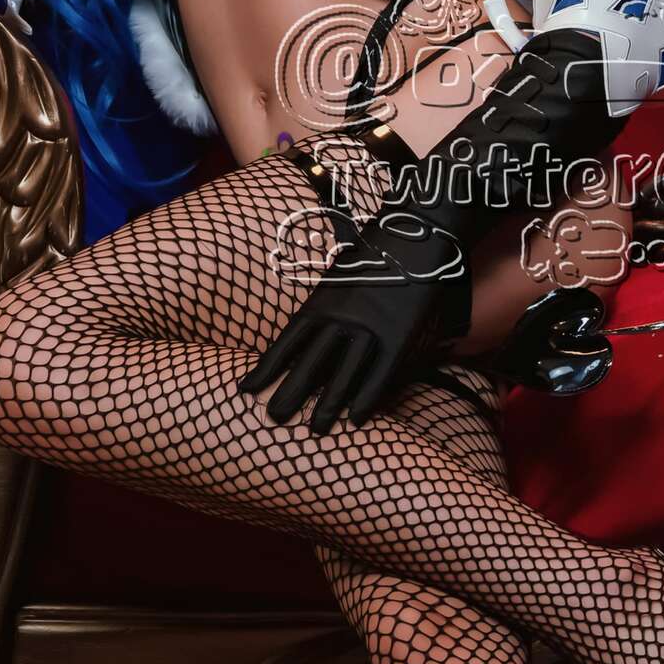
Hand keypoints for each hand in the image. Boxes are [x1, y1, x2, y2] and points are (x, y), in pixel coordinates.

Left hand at [242, 200, 468, 433]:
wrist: (416, 232)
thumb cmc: (374, 251)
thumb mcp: (337, 272)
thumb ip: (321, 300)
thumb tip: (303, 322)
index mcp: (321, 301)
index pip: (287, 341)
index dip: (267, 367)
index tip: (247, 389)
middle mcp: (341, 317)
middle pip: (310, 363)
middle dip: (290, 392)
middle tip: (272, 419)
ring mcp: (371, 326)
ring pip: (344, 373)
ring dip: (329, 404)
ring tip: (315, 430)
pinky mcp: (401, 334)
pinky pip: (382, 372)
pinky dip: (369, 396)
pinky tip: (358, 419)